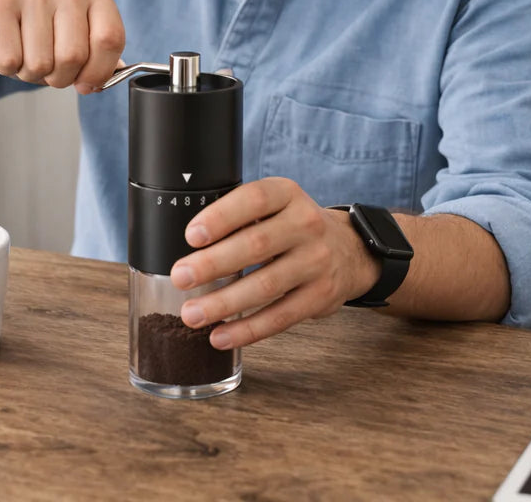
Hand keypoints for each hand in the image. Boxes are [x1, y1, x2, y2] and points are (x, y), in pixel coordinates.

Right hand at [0, 0, 125, 91]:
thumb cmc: (38, 42)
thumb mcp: (77, 51)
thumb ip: (98, 65)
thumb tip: (106, 79)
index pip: (110, 40)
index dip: (97, 72)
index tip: (84, 82)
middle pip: (73, 56)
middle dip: (59, 77)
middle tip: (47, 68)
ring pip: (40, 63)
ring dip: (30, 73)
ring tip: (25, 55)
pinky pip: (10, 60)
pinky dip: (6, 68)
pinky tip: (5, 49)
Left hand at [169, 177, 380, 348]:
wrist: (348, 249)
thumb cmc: (293, 226)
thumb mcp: (275, 204)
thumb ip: (240, 214)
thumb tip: (190, 242)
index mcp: (287, 194)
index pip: (254, 200)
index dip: (221, 217)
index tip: (192, 235)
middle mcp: (306, 224)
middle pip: (256, 245)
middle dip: (213, 264)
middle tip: (181, 277)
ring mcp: (316, 262)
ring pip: (266, 286)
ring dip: (224, 303)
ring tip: (192, 313)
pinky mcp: (320, 297)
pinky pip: (280, 317)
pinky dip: (247, 329)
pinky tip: (221, 335)